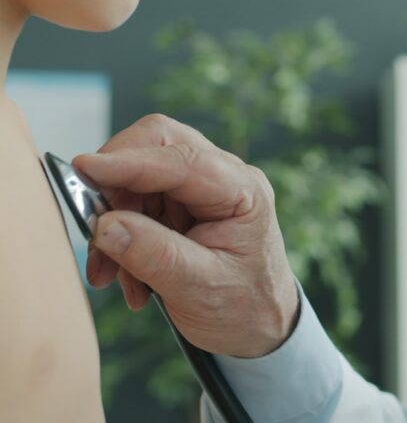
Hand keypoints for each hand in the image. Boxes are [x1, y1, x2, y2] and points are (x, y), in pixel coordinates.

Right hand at [74, 114, 299, 357]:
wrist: (259, 327)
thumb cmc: (243, 307)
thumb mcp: (199, 288)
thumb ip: (153, 255)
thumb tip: (104, 226)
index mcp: (243, 191)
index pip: (181, 159)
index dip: (128, 161)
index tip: (83, 169)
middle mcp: (226, 176)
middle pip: (158, 144)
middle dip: (116, 181)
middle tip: (93, 224)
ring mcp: (204, 186)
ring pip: (140, 174)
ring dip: (114, 220)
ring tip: (111, 274)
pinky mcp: (184, 202)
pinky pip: (138, 199)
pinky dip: (122, 234)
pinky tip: (128, 276)